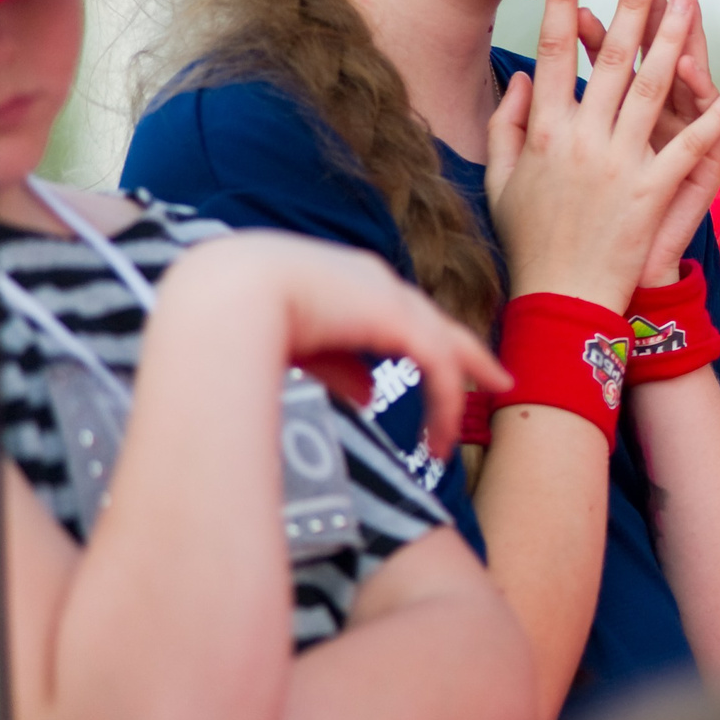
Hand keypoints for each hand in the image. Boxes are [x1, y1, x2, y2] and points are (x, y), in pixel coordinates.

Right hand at [155, 232, 510, 457]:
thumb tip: (369, 396)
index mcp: (343, 279)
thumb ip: (336, 366)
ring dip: (455, 390)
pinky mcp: (399, 318)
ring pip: (443, 344)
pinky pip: (438, 365)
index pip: (394, 310)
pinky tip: (440, 441)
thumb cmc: (236, 314)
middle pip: (432, 320)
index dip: (416, 338)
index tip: (431, 365)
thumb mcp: (293, 342)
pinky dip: (443, 404)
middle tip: (494, 378)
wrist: (225, 291)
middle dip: (462, 351)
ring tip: (459, 434)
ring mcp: (389, 294)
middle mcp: (372, 279)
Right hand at [485, 0, 719, 312]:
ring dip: (674, 39)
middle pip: (609, 58)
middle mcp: (579, 139)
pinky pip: (691, 143)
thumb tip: (520, 77)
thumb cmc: (528, 240)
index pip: (549, 54)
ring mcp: (618, 162)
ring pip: (651, 87)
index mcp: (541, 132)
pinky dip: (717, 115)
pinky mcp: (652, 189)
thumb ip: (506, 123)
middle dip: (631, 6)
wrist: (559, 298)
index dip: (558, 4)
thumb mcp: (501, 179)